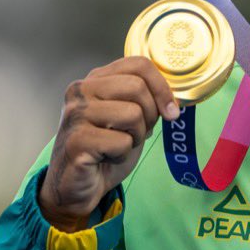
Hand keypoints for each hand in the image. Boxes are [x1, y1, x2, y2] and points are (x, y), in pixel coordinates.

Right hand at [38, 57, 178, 231]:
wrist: (77, 185)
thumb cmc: (105, 150)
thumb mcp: (129, 118)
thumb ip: (145, 101)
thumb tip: (173, 100)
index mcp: (95, 80)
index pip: (138, 64)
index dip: (162, 87)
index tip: (171, 110)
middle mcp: (81, 91)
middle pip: (137, 87)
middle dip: (150, 114)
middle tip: (137, 133)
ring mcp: (76, 114)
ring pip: (133, 114)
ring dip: (135, 137)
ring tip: (118, 145)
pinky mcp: (77, 140)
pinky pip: (121, 142)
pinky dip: (122, 155)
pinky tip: (106, 158)